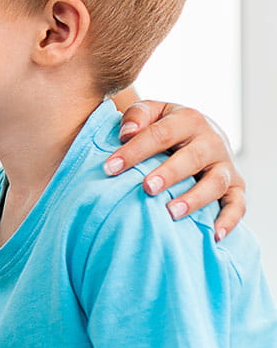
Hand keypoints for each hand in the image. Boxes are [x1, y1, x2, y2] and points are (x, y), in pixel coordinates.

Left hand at [107, 100, 244, 239]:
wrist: (199, 131)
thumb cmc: (166, 125)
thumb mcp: (152, 112)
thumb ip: (137, 116)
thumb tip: (126, 133)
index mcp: (188, 119)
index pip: (160, 134)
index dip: (134, 151)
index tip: (110, 168)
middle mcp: (211, 141)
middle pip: (192, 157)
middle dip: (169, 173)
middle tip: (147, 188)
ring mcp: (225, 164)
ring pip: (216, 182)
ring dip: (195, 198)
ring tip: (171, 212)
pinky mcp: (236, 185)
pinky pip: (238, 204)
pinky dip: (229, 219)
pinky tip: (214, 235)